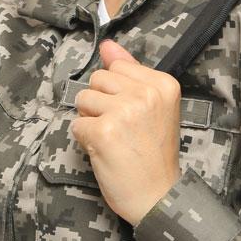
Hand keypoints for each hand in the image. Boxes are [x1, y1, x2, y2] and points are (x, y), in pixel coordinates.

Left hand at [70, 39, 182, 224]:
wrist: (158, 196)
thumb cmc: (154, 154)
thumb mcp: (152, 107)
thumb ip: (130, 72)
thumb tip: (107, 44)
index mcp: (163, 84)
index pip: (117, 68)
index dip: (117, 92)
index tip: (133, 115)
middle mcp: (146, 94)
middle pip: (98, 79)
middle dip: (100, 103)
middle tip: (121, 129)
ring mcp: (124, 112)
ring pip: (83, 99)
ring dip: (90, 120)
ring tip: (112, 140)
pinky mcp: (103, 132)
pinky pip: (76, 124)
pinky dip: (84, 140)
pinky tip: (104, 152)